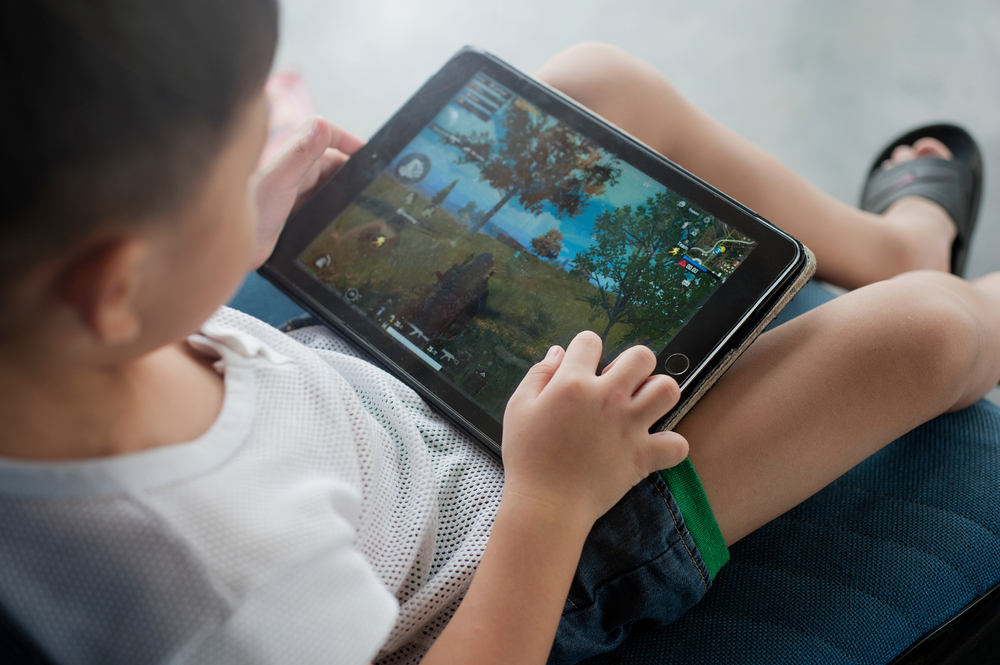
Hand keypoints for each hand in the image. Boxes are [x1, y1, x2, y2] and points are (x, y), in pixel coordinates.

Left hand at [248, 117, 364, 269]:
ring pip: (329, 185)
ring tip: (360, 206)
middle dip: (352, 171)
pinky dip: (333, 210)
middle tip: (370, 187)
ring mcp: (295, 192)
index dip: (349, 141)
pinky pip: (321, 206)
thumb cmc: (246, 209)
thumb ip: (300, 153)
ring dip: (343, 193)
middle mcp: (294, 170)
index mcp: (292, 155)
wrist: (223, 244)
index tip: (369, 155)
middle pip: (334, 162)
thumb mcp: (278, 180)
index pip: (326, 134)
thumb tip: (323, 126)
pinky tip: (341, 222)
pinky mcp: (294, 213)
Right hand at [501, 331, 688, 528]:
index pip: (590, 340)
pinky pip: (677, 444)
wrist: (546, 505)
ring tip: (641, 405)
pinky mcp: (643, 456)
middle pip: (642, 356)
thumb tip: (559, 352)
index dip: (586, 348)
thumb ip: (539, 374)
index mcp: (574, 383)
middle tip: (620, 383)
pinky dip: (670, 445)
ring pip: (668, 389)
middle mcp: (608, 398)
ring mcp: (629, 427)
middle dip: (633, 363)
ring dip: (657, 393)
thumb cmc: (527, 457)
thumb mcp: (518, 407)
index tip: (583, 364)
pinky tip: (652, 445)